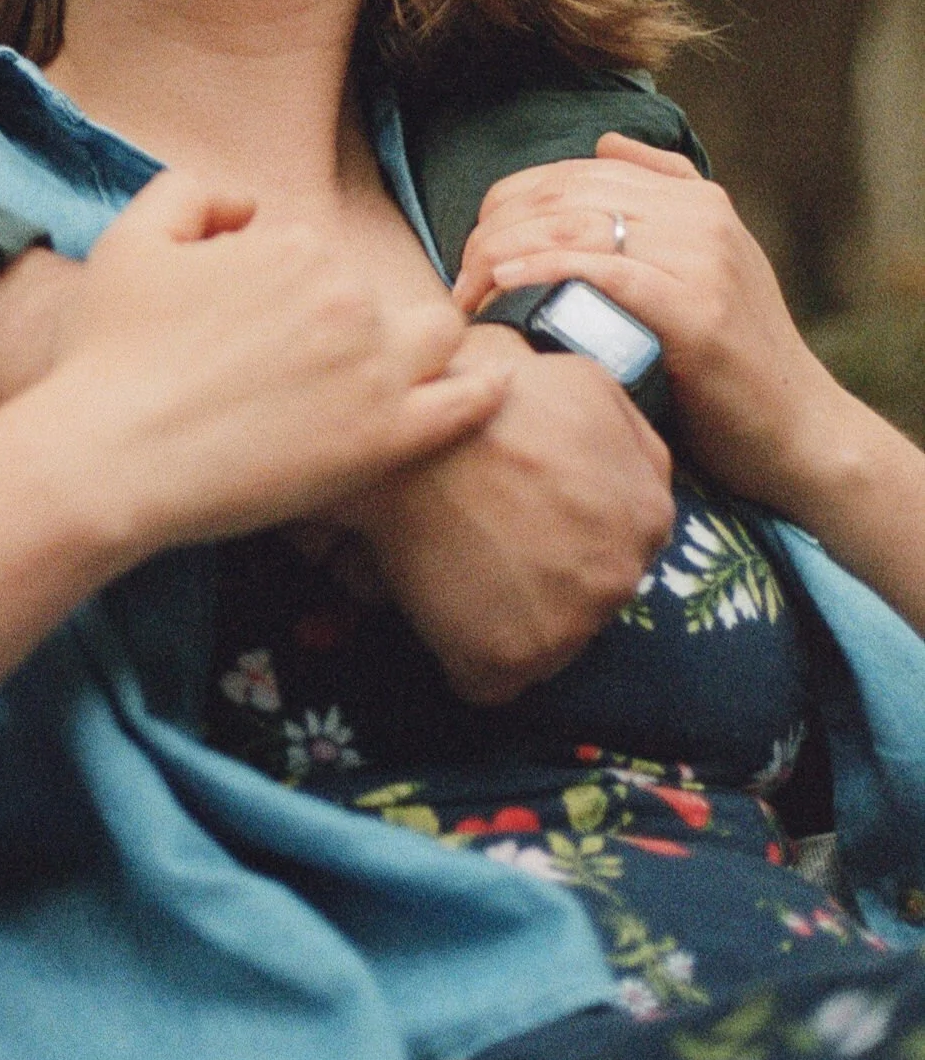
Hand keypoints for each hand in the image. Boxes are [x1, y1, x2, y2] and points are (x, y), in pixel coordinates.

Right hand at [36, 170, 511, 557]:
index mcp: (294, 245)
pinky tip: (489, 386)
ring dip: (427, 345)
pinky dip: (484, 390)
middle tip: (303, 371)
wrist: (110, 454)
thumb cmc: (110, 353)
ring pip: (437, 335)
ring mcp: (374, 369)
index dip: (285, 292)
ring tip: (401, 376)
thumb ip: (194, 193)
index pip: (316, 256)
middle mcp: (346, 295)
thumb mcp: (133, 236)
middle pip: (378, 293)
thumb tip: (249, 210)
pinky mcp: (387, 439)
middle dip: (353, 320)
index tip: (252, 335)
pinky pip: (465, 404)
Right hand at [350, 327, 675, 701]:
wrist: (409, 439)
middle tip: (492, 533)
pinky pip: (491, 680)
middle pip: (593, 594)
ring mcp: (568, 630)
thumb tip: (635, 467)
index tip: (531, 509)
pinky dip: (467, 652)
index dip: (575, 525)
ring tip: (462, 563)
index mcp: (650, 516)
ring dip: (511, 615)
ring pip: (548, 640)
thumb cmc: (490, 396)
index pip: (628, 542)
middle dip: (551, 573)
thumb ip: (632, 433)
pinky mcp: (507, 663)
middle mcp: (622, 581)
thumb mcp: (588, 379)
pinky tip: (444, 605)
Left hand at [453, 131, 857, 519]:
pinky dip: (546, 271)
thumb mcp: (701, 265)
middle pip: (561, 196)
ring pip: (573, 227)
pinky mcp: (698, 310)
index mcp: (692, 196)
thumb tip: (605, 140)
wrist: (799, 432)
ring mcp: (702, 258)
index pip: (569, 174)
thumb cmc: (727, 360)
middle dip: (493, 231)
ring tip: (468, 294)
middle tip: (459, 281)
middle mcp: (698, 214)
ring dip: (504, 255)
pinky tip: (506, 285)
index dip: (505, 205)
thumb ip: (659, 199)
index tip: (472, 253)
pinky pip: (604, 273)